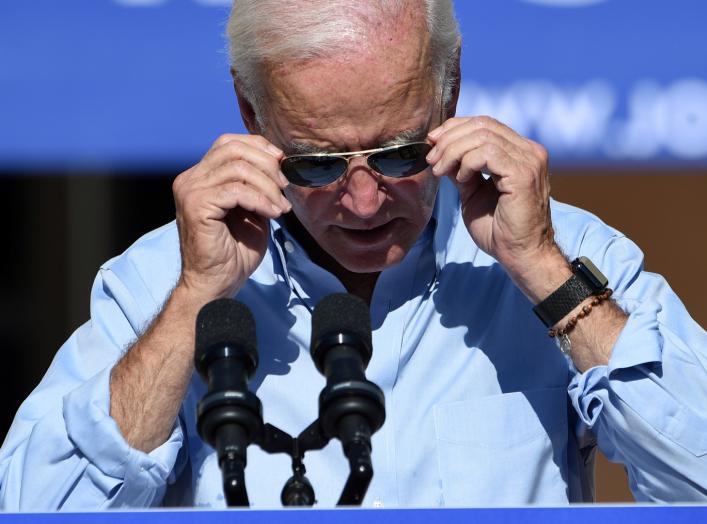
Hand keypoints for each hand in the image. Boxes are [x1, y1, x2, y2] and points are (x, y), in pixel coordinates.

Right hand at [172, 134, 290, 299]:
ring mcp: (190, 191)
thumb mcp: (251, 209)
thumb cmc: (235, 252)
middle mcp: (190, 179)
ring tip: (280, 207)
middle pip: (233, 148)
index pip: (228, 143)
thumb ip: (257, 185)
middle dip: (267, 165)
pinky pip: (236, 190)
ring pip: (238, 168)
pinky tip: (273, 215)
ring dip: (267, 186)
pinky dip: (260, 200)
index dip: (259, 147)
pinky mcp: (196, 206)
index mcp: (200, 177)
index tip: (282, 164)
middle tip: (285, 188)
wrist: (217, 284)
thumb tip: (279, 163)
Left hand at [426, 116, 566, 295]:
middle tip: (431, 159)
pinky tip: (460, 178)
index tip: (433, 143)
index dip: (455, 128)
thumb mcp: (473, 193)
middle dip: (450, 139)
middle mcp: (529, 151)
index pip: (486, 124)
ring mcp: (529, 160)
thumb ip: (462, 170)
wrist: (519, 256)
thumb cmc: (499, 230)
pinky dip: (467, 162)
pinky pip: (488, 153)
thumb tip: (440, 151)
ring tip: (440, 170)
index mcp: (520, 152)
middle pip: (483, 125)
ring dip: (453, 151)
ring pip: (482, 136)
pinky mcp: (524, 173)